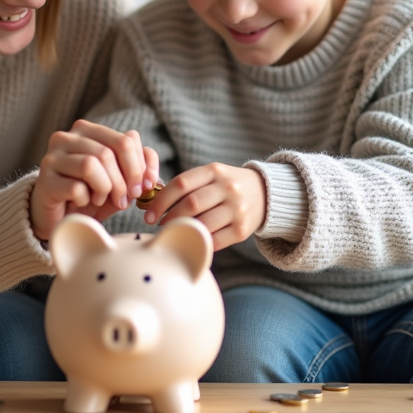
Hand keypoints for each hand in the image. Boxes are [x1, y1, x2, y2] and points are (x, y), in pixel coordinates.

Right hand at [30, 120, 159, 240]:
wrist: (58, 217)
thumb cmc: (90, 195)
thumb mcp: (119, 180)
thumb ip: (137, 168)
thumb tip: (149, 173)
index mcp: (88, 130)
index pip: (126, 139)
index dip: (140, 167)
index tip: (142, 188)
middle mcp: (67, 137)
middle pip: (108, 153)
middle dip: (123, 182)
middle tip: (124, 200)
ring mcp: (52, 157)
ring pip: (91, 165)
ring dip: (104, 189)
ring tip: (100, 199)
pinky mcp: (44, 180)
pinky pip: (76, 188)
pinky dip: (86, 200)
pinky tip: (82, 203)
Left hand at [141, 163, 266, 250]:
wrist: (264, 193)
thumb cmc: (226, 186)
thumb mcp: (211, 176)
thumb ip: (187, 185)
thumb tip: (152, 204)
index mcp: (215, 171)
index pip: (181, 184)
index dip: (161, 201)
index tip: (148, 214)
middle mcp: (228, 188)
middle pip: (191, 204)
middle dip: (169, 217)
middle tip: (159, 225)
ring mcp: (237, 209)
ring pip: (202, 223)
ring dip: (183, 231)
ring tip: (173, 233)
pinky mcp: (242, 229)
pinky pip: (215, 240)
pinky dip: (199, 242)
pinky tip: (191, 241)